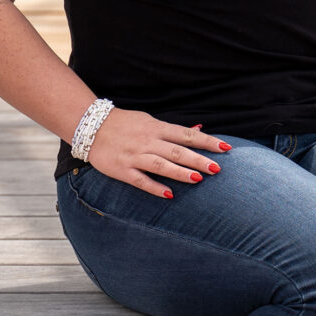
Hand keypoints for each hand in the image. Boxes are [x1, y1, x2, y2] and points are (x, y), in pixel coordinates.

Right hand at [87, 109, 230, 197]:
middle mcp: (148, 141)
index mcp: (157, 128)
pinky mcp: (122, 169)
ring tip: (198, 179)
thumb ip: (173, 130)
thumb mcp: (149, 121)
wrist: (90, 126)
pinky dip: (155, 187)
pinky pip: (140, 180)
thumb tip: (199, 130)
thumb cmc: (125, 124)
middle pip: (177, 150)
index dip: (207, 141)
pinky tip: (169, 194)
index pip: (187, 135)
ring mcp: (135, 156)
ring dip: (180, 172)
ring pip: (161, 164)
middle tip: (217, 169)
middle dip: (198, 159)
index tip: (226, 148)